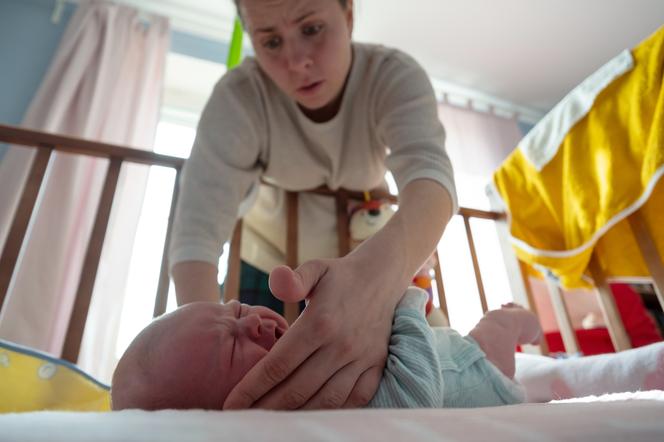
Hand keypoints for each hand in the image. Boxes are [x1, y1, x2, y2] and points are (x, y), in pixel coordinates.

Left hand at [222, 256, 401, 409]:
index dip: (252, 389)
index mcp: (319, 323)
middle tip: (245, 419)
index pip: (278, 365)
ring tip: (273, 424)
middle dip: (266, 409)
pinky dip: (332, 412)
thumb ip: (293, 278)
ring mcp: (360, 359)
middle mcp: (340, 345)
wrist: (382, 277)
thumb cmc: (339, 276)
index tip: (232, 405)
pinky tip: (312, 416)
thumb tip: (275, 282)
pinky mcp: (376, 367)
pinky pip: (354, 400)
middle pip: (296, 390)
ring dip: (296, 417)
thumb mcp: (315, 268)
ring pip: (324, 401)